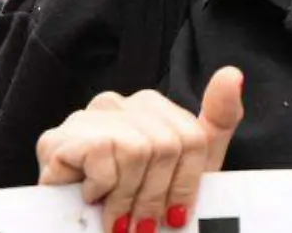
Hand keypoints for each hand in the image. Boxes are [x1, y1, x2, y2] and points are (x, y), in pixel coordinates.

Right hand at [37, 66, 244, 231]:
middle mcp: (117, 104)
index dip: (186, 185)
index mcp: (149, 108)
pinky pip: (104, 155)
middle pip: (167, 144)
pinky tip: (90, 198)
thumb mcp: (188, 171)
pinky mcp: (58, 137)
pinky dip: (102, 189)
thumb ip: (215, 122)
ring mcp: (85, 118)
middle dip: (156, 196)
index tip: (174, 215)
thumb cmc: (136, 208)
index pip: (192, 137)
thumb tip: (233, 73)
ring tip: (116, 218)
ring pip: (138, 150)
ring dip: (128, 198)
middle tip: (142, 225)